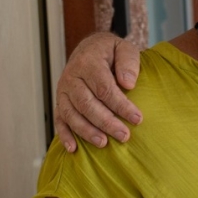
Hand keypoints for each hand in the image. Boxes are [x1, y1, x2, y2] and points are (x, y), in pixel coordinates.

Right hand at [54, 33, 143, 151]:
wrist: (90, 48)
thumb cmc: (111, 51)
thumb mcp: (124, 48)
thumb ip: (128, 63)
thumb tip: (128, 84)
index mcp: (88, 63)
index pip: (105, 89)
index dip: (121, 105)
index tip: (137, 119)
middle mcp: (71, 78)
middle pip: (87, 104)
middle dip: (106, 122)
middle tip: (124, 136)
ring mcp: (63, 91)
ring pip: (72, 114)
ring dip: (87, 131)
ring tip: (104, 143)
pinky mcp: (60, 101)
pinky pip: (59, 120)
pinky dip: (65, 135)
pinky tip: (73, 148)